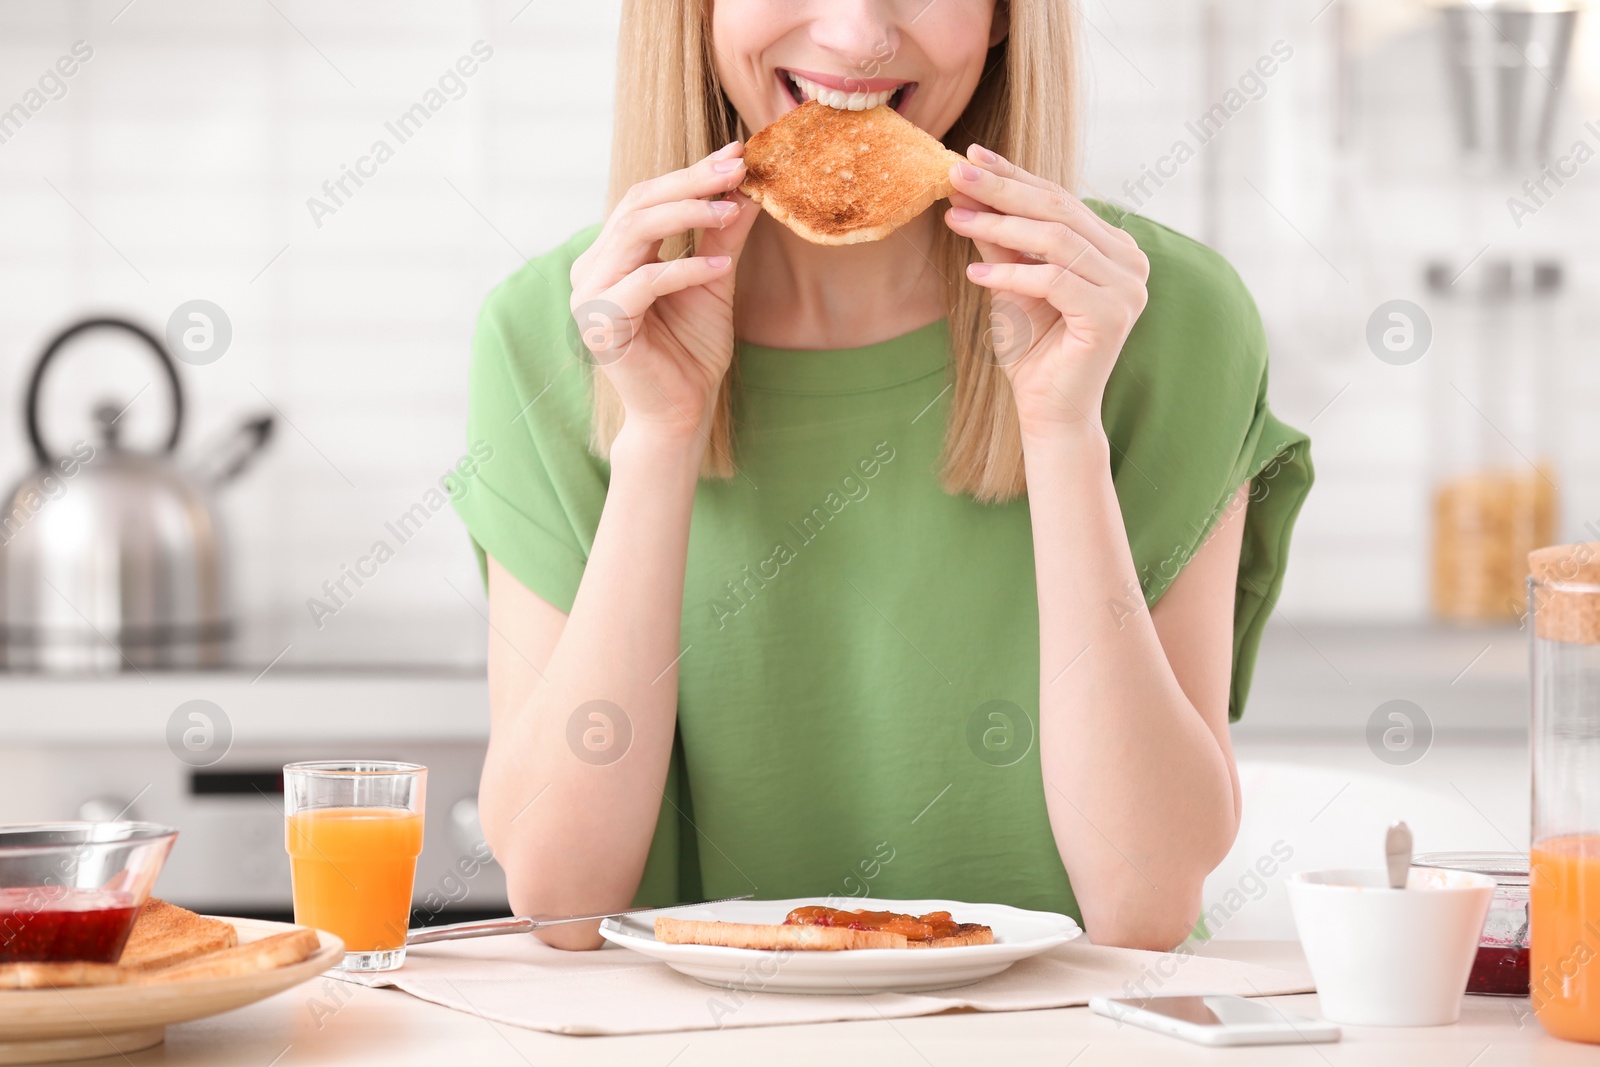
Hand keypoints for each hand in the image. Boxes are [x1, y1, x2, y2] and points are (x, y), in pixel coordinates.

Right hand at [569, 142, 759, 441]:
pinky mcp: (603, 324)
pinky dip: (683, 270)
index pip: (646, 197)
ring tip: (731, 210)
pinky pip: (644, 283)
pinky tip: (719, 269)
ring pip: (635, 233)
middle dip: (690, 183)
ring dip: (687, 216)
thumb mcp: (712, 282)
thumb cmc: (691, 352)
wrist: (680, 412)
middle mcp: (592, 268)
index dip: (689, 173)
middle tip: (736, 169)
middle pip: (638, 205)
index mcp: (611, 255)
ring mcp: (591, 296)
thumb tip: (746, 188)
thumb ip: (721, 238)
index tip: (735, 155)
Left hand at [942, 145, 1149, 439]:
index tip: (970, 155)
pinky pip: (1053, 280)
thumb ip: (999, 240)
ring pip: (1056, 240)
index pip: (1060, 199)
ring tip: (954, 219)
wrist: (1049, 412)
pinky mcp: (1111, 315)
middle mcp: (1131, 262)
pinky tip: (972, 274)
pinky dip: (1010, 274)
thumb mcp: (1010, 283)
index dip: (1014, 175)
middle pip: (1059, 210)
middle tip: (956, 173)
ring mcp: (1128, 288)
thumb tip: (966, 190)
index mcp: (1114, 249)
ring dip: (999, 226)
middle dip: (1002, 190)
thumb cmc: (1032, 350)